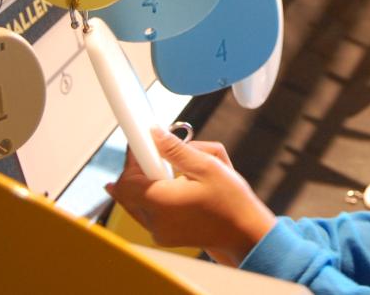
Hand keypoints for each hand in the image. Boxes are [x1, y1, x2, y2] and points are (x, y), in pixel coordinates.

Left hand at [105, 127, 276, 266]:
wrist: (244, 234)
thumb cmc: (231, 202)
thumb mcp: (207, 166)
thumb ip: (175, 149)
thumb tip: (154, 133)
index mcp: (161, 202)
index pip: (125, 181)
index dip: (131, 160)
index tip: (144, 145)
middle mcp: (154, 221)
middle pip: (126, 191)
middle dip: (139, 170)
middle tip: (162, 157)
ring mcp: (158, 232)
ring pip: (135, 201)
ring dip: (146, 183)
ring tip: (175, 175)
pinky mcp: (163, 236)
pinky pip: (147, 212)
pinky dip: (154, 197)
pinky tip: (177, 189)